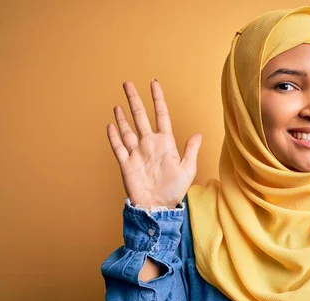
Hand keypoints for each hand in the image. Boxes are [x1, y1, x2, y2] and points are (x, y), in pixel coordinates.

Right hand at [107, 80, 202, 208]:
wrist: (158, 207)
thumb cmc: (174, 190)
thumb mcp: (187, 170)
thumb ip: (191, 151)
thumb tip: (198, 134)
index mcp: (165, 143)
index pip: (161, 115)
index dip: (158, 99)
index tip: (154, 83)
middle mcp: (149, 144)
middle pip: (140, 117)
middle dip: (134, 100)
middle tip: (128, 83)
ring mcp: (136, 153)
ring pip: (127, 130)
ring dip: (122, 116)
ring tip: (119, 104)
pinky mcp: (126, 164)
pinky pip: (118, 146)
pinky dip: (114, 136)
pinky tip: (111, 124)